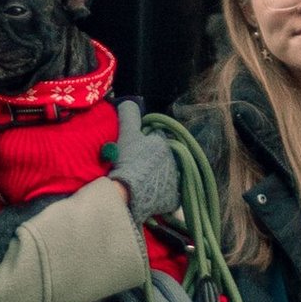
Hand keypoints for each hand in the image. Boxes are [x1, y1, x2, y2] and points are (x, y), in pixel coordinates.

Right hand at [103, 105, 183, 231]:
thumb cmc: (126, 160)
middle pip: (161, 157)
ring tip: (139, 182)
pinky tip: (147, 195)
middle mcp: (173, 160)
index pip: (155, 138)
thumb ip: (129, 114)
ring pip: (164, 174)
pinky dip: (160, 194)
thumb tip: (129, 102)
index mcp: (163, 143)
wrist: (126, 191)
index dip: (143, 142)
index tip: (133, 149)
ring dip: (156, 176)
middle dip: (151, 159)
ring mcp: (174, 181)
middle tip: (135, 166)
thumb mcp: (126, 133)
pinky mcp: (172, 199)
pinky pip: (168, 194)